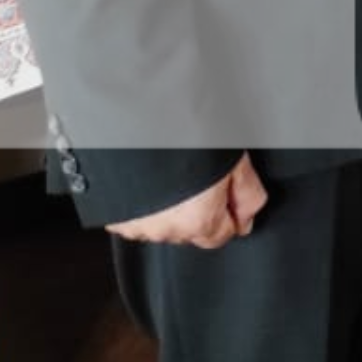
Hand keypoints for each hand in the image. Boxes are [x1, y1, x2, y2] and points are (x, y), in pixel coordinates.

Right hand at [107, 153, 266, 248]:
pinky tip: (153, 179)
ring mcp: (135, 224)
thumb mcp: (234, 161)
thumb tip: (247, 219)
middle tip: (203, 174)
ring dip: (171, 207)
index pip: (222, 235)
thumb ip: (247, 195)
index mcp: (198, 220)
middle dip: (200, 208)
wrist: (133, 126)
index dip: (230, 213)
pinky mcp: (114, 216)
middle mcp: (165, 230)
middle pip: (192, 230)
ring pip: (163, 223)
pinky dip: (146, 203)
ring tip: (176, 172)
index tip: (229, 195)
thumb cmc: (186, 137)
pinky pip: (137, 216)